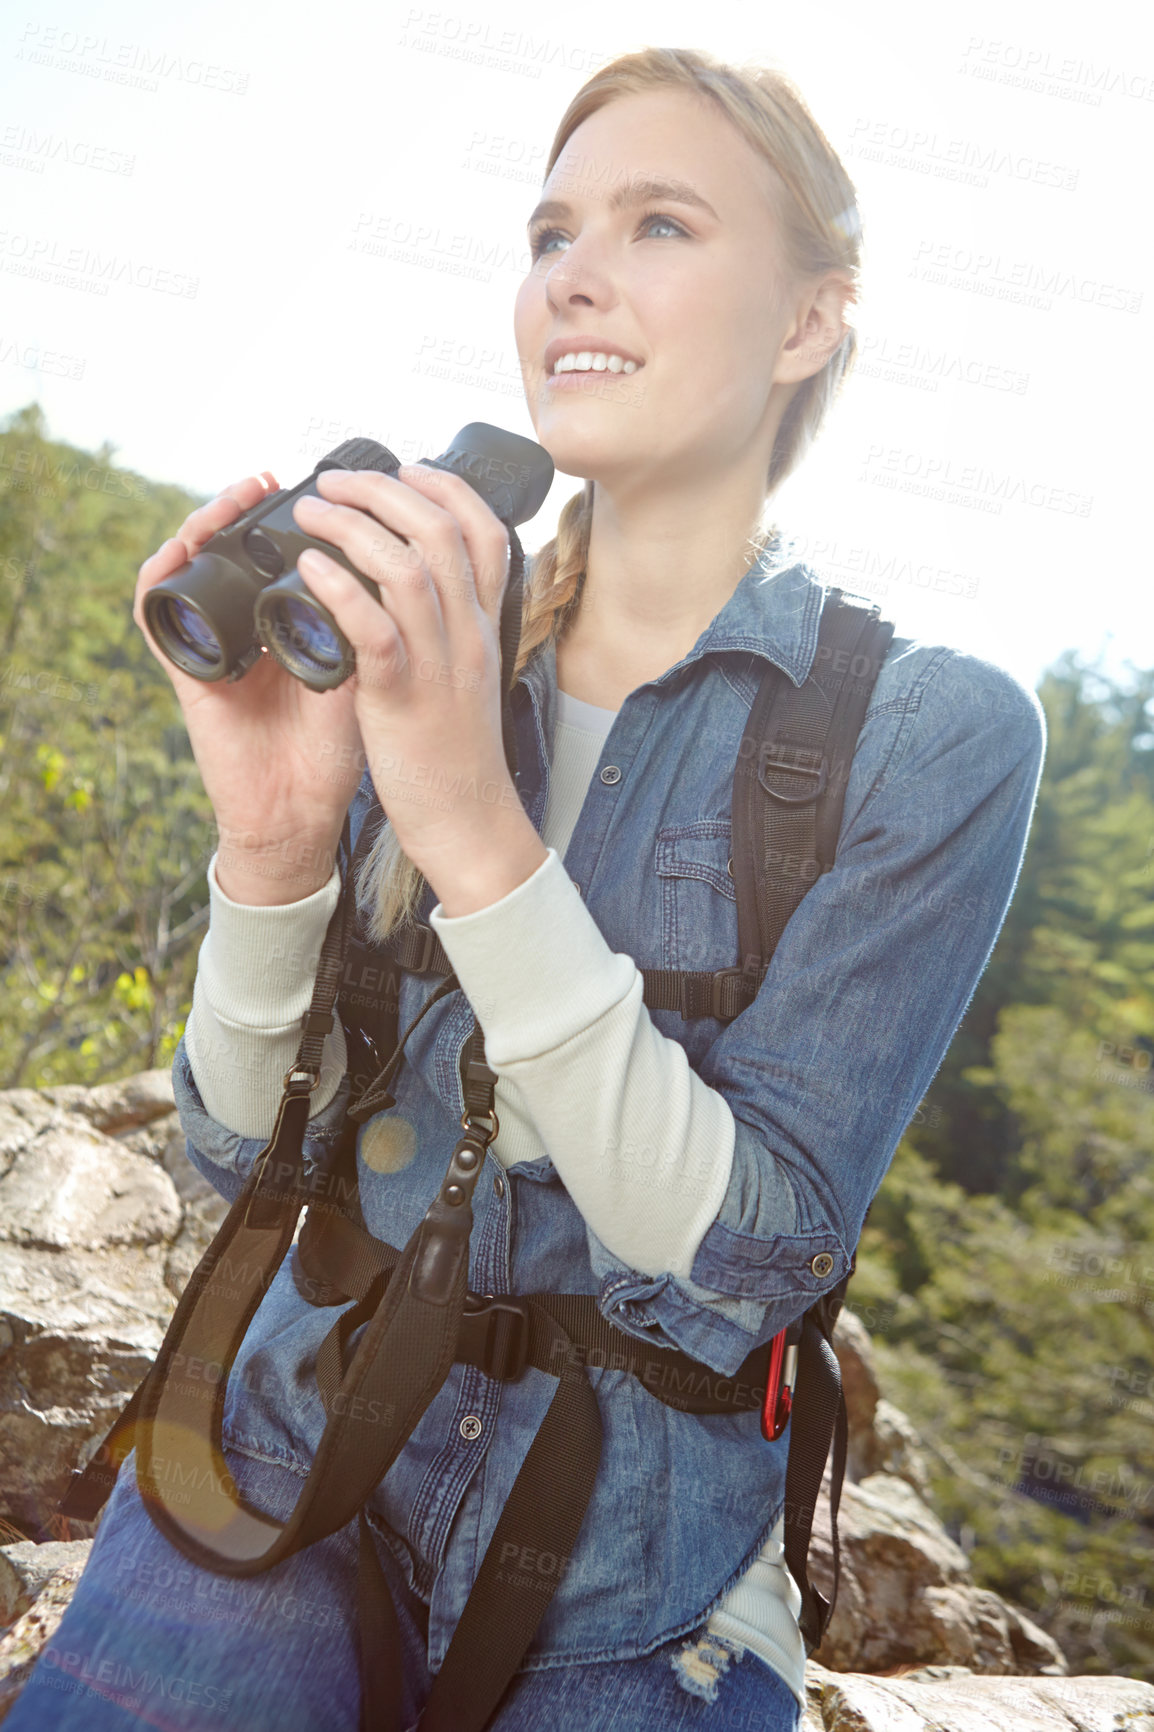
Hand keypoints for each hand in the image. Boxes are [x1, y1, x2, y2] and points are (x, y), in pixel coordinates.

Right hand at [134, 473, 363, 903]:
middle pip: (230, 548)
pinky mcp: (185, 672)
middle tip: (271, 480)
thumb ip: (381, 626)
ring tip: (235, 499)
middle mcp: (245, 627)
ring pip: (190, 565)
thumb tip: (417, 568)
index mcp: (286, 623)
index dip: (292, 518)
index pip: (277, 553)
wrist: (301, 814)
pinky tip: (182, 548)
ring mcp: (213, 645)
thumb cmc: (334, 750)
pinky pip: (154, 613)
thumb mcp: (367, 674)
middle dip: (246, 506)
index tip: (321, 491)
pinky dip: (160, 574)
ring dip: (205, 524)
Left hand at [289, 462, 523, 881]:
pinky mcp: (402, 696)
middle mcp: (468, 635)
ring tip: (310, 510)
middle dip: (384, 490)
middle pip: (440, 531)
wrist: (469, 822)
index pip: (486, 532)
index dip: (445, 489)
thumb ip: (452, 631)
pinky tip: (308, 568)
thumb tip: (425, 592)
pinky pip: (374, 628)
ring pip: (407, 567)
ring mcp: (438, 663)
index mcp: (485, 627)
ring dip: (352, 525)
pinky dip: (339, 588)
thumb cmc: (459, 756)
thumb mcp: (468, 678)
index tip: (405, 470)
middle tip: (334, 481)